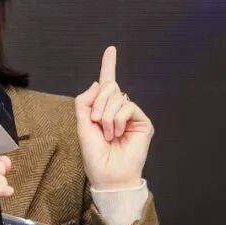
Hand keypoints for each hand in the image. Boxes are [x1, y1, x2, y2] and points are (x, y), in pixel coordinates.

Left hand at [74, 45, 153, 188]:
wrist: (108, 174)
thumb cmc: (95, 155)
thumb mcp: (82, 125)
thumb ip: (85, 101)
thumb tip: (100, 82)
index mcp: (103, 110)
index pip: (106, 84)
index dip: (108, 66)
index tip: (111, 49)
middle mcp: (118, 110)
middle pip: (108, 87)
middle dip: (98, 103)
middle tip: (96, 123)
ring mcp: (131, 115)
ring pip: (117, 96)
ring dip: (106, 116)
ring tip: (108, 134)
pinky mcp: (143, 121)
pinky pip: (128, 106)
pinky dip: (118, 119)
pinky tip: (117, 134)